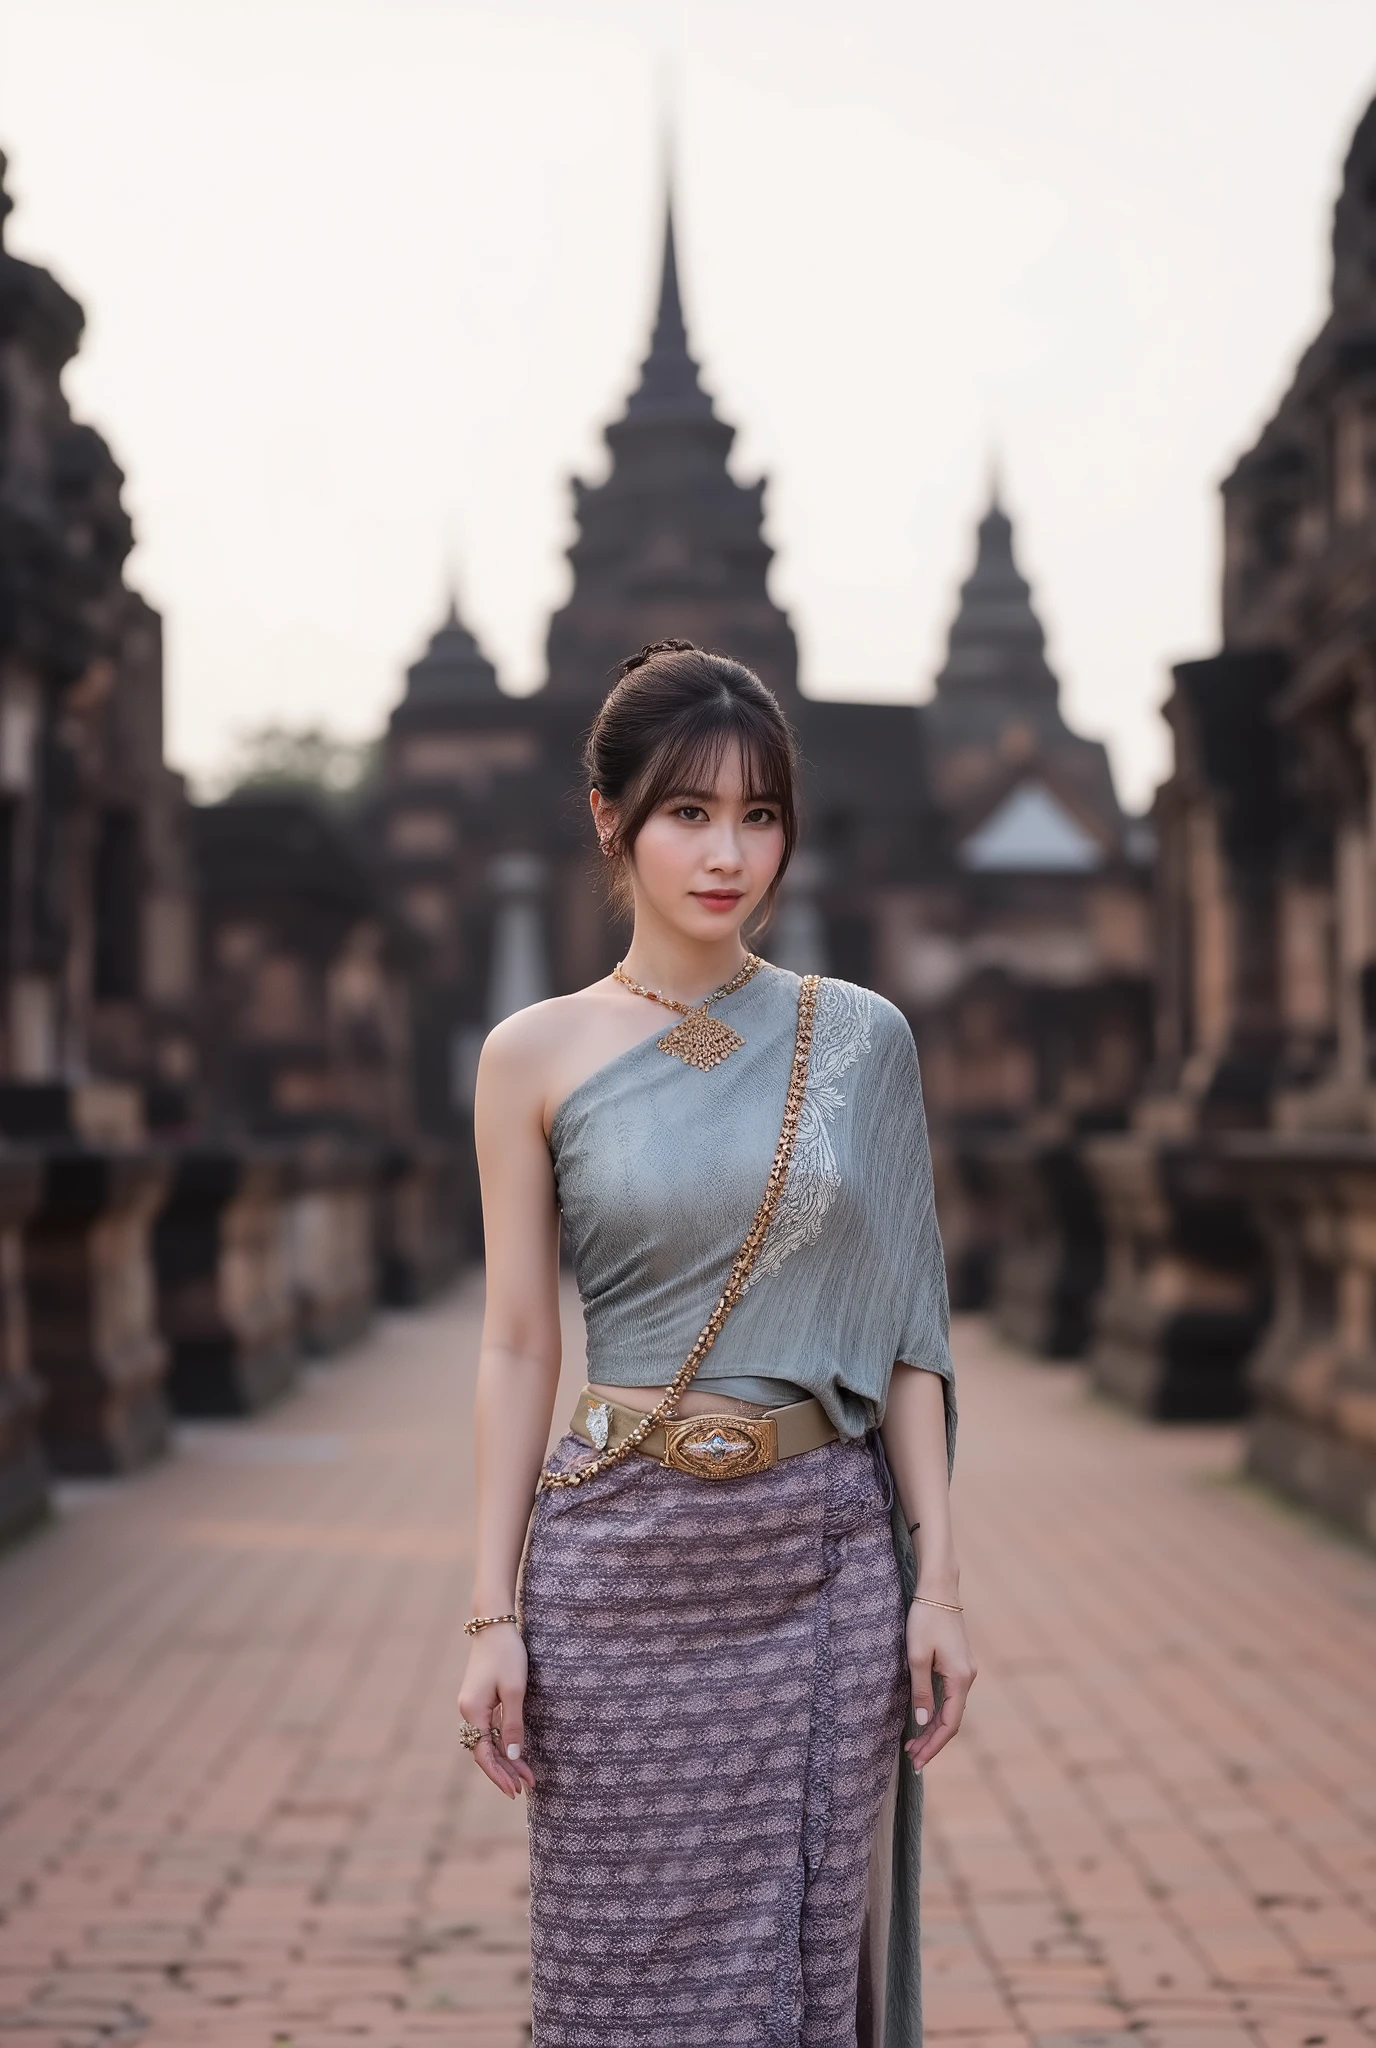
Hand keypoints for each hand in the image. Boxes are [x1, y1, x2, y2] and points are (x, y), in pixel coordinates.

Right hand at [457, 1623, 535, 1797]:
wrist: (495, 1624)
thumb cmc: (507, 1654)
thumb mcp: (515, 1690)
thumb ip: (513, 1724)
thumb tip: (513, 1755)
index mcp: (473, 1711)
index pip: (484, 1754)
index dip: (499, 1774)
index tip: (515, 1790)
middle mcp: (468, 1711)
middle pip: (485, 1751)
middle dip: (505, 1770)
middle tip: (526, 1788)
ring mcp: (473, 1705)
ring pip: (488, 1741)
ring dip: (506, 1759)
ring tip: (525, 1777)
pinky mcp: (481, 1699)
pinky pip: (490, 1729)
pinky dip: (503, 1742)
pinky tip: (515, 1752)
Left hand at [904, 1597, 975, 1772]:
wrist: (939, 1588)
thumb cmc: (925, 1618)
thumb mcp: (916, 1656)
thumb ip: (920, 1690)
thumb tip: (921, 1721)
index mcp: (960, 1678)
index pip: (949, 1724)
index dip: (934, 1745)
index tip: (917, 1761)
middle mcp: (968, 1677)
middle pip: (952, 1720)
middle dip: (932, 1741)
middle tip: (912, 1759)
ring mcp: (965, 1670)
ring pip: (951, 1709)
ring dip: (933, 1728)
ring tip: (912, 1744)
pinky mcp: (959, 1663)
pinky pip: (950, 1696)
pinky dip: (937, 1711)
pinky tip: (922, 1718)